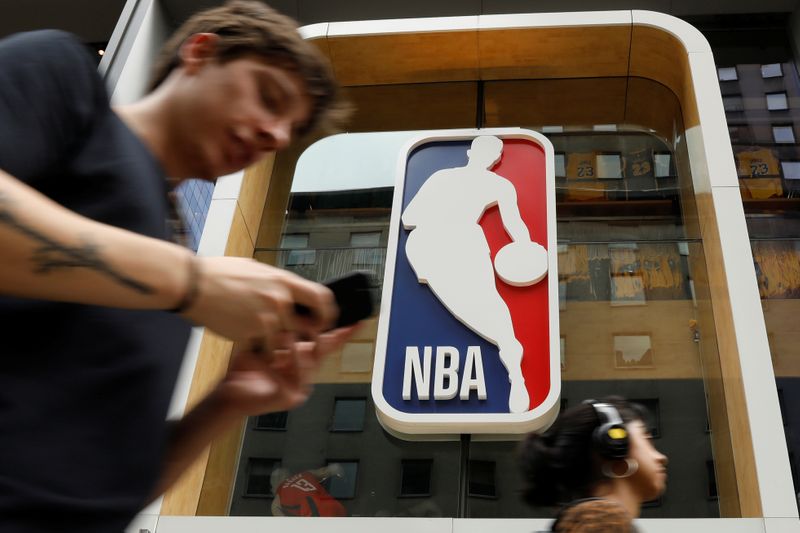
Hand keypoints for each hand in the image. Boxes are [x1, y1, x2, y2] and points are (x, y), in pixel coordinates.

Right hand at [182, 257, 336, 345]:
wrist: (193, 284)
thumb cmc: (218, 273)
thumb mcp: (255, 269)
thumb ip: (275, 282)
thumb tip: (287, 289)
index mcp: (283, 281)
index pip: (321, 297)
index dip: (328, 312)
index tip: (326, 321)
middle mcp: (280, 299)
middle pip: (310, 326)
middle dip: (310, 338)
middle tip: (304, 343)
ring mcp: (266, 317)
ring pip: (287, 343)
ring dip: (279, 348)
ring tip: (267, 343)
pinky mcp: (251, 333)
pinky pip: (265, 351)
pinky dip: (262, 353)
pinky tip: (252, 347)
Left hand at [211, 325, 357, 416]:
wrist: (227, 394)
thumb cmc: (243, 370)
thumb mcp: (264, 344)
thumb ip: (282, 330)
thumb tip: (290, 304)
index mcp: (300, 360)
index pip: (325, 342)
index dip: (341, 332)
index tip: (356, 322)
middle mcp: (303, 374)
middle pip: (324, 350)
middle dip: (334, 335)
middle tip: (337, 320)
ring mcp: (299, 386)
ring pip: (310, 359)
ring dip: (302, 340)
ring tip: (292, 324)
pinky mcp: (290, 396)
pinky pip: (297, 373)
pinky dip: (292, 355)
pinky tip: (286, 342)